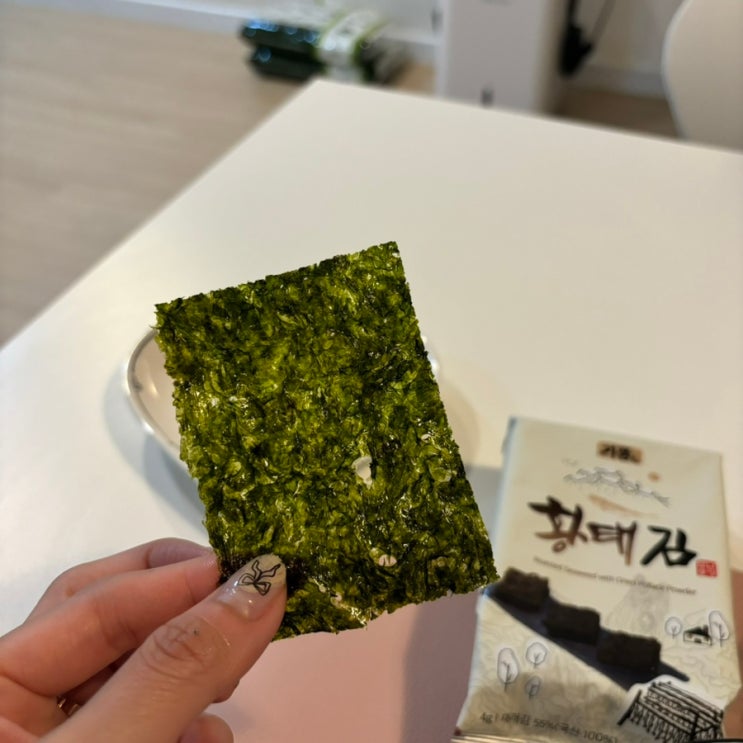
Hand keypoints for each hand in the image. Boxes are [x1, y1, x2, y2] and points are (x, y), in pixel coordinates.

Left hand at [0, 539, 286, 741]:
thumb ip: (173, 671)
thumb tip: (258, 584)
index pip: (92, 599)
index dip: (178, 579)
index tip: (254, 569)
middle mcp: (23, 701)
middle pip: (118, 624)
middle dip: (188, 611)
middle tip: (248, 601)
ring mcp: (69, 735)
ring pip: (143, 672)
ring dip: (199, 671)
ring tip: (234, 679)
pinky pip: (153, 720)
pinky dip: (191, 723)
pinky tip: (209, 737)